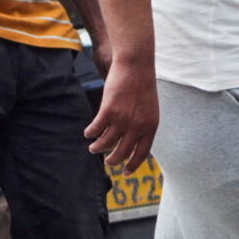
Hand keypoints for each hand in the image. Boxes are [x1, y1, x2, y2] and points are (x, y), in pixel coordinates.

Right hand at [85, 51, 157, 170]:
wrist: (136, 65)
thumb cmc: (142, 84)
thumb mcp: (149, 107)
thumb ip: (143, 123)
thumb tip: (133, 138)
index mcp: (151, 126)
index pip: (142, 153)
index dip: (133, 165)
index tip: (125, 172)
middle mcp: (137, 126)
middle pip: (122, 152)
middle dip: (113, 160)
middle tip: (107, 162)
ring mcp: (123, 120)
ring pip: (106, 143)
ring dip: (98, 148)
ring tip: (93, 149)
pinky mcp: (108, 112)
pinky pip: (96, 129)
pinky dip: (91, 133)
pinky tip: (88, 133)